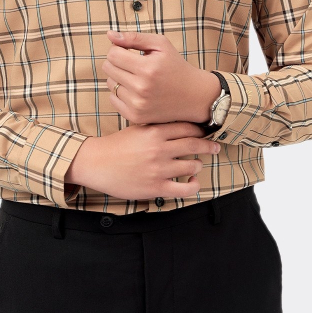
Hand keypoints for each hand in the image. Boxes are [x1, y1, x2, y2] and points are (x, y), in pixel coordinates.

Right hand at [68, 121, 221, 200]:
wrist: (96, 163)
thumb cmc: (116, 145)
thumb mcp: (137, 127)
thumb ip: (157, 125)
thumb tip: (178, 123)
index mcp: (154, 131)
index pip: (187, 127)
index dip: (200, 130)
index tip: (206, 131)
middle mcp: (159, 149)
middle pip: (194, 144)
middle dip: (208, 145)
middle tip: (215, 146)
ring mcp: (159, 169)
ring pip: (192, 165)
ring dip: (198, 165)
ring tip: (196, 165)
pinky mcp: (156, 187)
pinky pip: (184, 189)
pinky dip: (193, 186)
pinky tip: (192, 182)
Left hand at [102, 30, 218, 124]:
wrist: (194, 96)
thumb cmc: (176, 66)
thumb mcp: (161, 45)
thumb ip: (134, 38)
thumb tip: (109, 34)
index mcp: (147, 68)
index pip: (112, 54)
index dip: (118, 50)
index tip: (128, 52)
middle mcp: (141, 88)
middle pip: (108, 68)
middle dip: (117, 62)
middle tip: (132, 64)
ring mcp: (138, 104)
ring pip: (109, 84)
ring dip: (118, 78)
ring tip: (136, 77)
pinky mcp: (135, 116)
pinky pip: (113, 99)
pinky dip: (120, 93)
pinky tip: (134, 90)